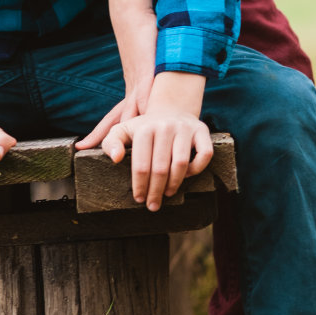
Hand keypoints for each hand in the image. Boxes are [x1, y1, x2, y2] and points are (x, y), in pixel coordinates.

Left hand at [77, 71, 210, 211]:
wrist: (170, 110)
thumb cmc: (144, 128)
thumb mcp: (122, 131)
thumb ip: (111, 143)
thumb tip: (115, 158)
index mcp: (144, 128)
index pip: (141, 164)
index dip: (140, 185)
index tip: (139, 199)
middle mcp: (165, 126)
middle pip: (160, 168)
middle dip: (155, 191)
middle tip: (153, 205)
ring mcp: (185, 128)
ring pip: (181, 163)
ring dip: (174, 184)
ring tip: (167, 193)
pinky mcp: (202, 130)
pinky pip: (204, 154)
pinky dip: (196, 169)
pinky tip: (186, 176)